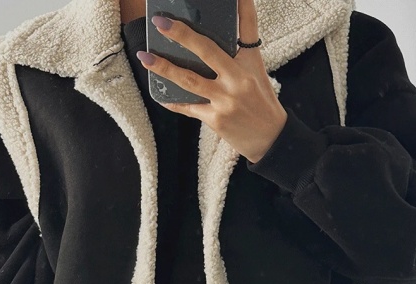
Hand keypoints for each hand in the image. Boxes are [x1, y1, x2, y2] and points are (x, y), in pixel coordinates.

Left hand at [136, 0, 287, 163]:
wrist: (270, 138)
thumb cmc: (261, 101)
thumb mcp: (256, 70)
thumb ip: (244, 45)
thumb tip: (235, 17)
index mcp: (247, 64)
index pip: (246, 28)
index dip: (240, 7)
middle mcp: (236, 80)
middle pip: (206, 51)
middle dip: (182, 35)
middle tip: (161, 23)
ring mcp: (224, 101)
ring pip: (189, 80)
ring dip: (165, 68)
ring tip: (146, 57)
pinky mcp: (215, 119)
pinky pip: (188, 107)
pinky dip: (173, 102)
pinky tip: (160, 96)